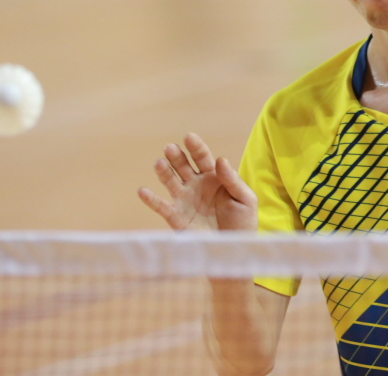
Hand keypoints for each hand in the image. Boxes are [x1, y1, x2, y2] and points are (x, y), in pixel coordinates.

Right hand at [138, 132, 257, 231]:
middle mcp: (196, 185)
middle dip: (176, 156)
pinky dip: (150, 199)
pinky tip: (143, 191)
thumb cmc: (242, 223)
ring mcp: (184, 200)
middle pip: (183, 165)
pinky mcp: (176, 217)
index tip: (189, 137)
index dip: (195, 147)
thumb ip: (233, 180)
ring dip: (163, 172)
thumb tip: (220, 159)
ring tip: (159, 163)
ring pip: (170, 181)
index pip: (202, 157)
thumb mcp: (245, 200)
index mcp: (214, 177)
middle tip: (170, 148)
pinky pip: (161, 206)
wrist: (233, 250)